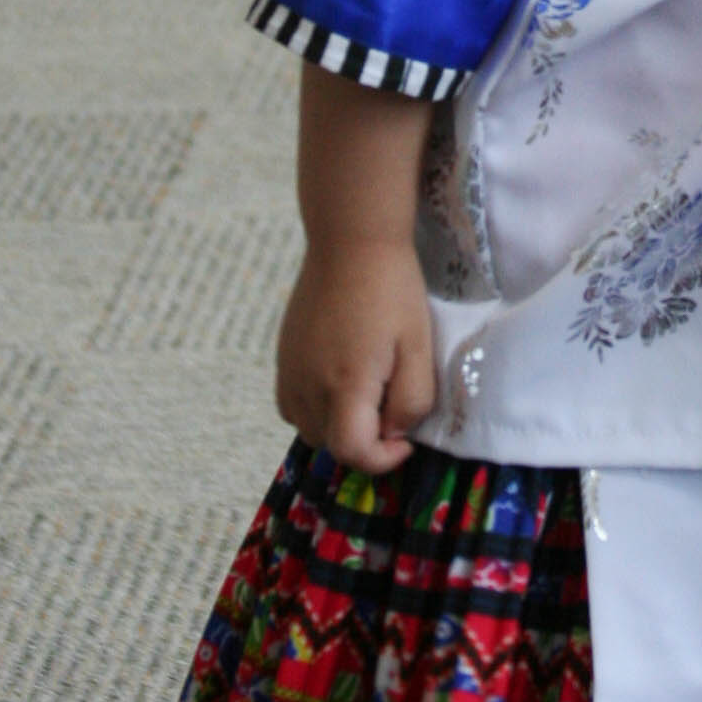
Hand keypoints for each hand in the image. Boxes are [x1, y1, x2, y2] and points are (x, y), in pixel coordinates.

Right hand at [275, 235, 436, 471]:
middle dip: (364, 440)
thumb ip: (412, 399)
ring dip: (339, 426)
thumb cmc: (392, 290)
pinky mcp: (282, 359)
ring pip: (310, 429)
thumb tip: (395, 433)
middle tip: (391, 402)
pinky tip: (341, 380)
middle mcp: (307, 385)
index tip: (405, 440)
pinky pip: (293, 406)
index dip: (383, 460)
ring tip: (369, 388)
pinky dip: (317, 409)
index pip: (352, 453)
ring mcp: (289, 372)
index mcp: (345, 384)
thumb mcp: (419, 345)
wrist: (351, 241)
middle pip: (330, 445)